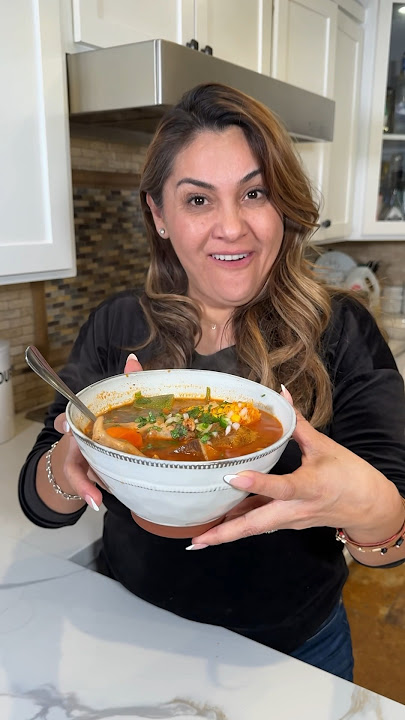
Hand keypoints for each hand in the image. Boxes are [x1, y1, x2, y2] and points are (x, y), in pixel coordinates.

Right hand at [52, 354, 143, 510]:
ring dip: (86, 481)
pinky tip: (95, 502)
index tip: (63, 426)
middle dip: (73, 449)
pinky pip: (82, 486)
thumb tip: (133, 359)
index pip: (67, 421)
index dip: (64, 423)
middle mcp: (76, 441)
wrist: (88, 459)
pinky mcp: (84, 478)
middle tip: (81, 457)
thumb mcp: (115, 407)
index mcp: (84, 424)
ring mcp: (80, 461)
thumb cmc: (105, 430)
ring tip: (96, 494)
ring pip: (77, 470)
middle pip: (70, 446)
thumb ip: (126, 381)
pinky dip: (88, 494)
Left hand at [192, 391, 401, 548]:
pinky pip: (260, 521)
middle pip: (258, 524)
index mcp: (311, 486)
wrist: (368, 507)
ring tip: (198, 537)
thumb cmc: (349, 474)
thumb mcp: (324, 446)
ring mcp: (291, 519)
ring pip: (255, 526)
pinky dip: (239, 522)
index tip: (233, 476)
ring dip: (227, 533)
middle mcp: (297, 508)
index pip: (282, 487)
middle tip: (198, 540)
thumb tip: (281, 394)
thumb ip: (298, 423)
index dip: (258, 483)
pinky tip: (216, 522)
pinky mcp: (287, 521)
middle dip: (226, 533)